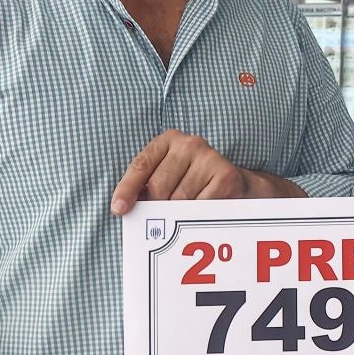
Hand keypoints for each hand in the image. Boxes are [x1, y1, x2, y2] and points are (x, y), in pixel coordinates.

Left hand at [111, 130, 246, 212]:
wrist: (234, 184)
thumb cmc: (192, 183)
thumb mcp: (167, 177)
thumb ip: (145, 187)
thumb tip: (124, 207)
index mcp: (168, 140)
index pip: (141, 165)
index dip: (127, 188)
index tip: (119, 209)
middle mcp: (189, 143)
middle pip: (158, 186)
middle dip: (157, 205)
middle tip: (165, 212)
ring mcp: (209, 157)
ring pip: (179, 199)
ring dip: (178, 212)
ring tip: (187, 210)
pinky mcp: (225, 174)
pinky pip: (200, 206)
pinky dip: (197, 215)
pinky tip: (202, 211)